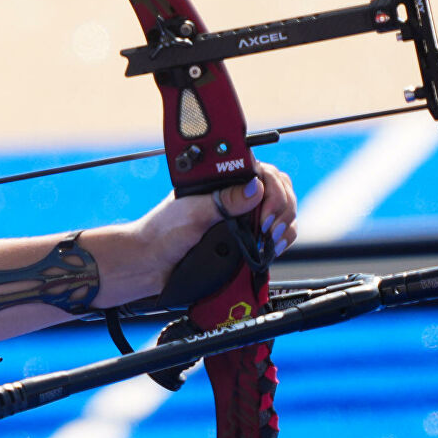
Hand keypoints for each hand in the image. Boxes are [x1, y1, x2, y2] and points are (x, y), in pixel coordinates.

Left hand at [137, 162, 300, 283]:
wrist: (152, 264)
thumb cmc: (163, 233)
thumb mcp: (193, 213)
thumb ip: (223, 201)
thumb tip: (255, 188)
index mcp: (221, 181)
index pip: (262, 172)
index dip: (271, 190)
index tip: (264, 212)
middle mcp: (234, 195)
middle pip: (278, 189)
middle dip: (281, 208)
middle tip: (268, 229)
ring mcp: (243, 216)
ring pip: (282, 209)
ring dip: (285, 223)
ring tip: (273, 239)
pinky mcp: (247, 237)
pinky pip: (278, 231)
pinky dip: (284, 237)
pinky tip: (276, 246)